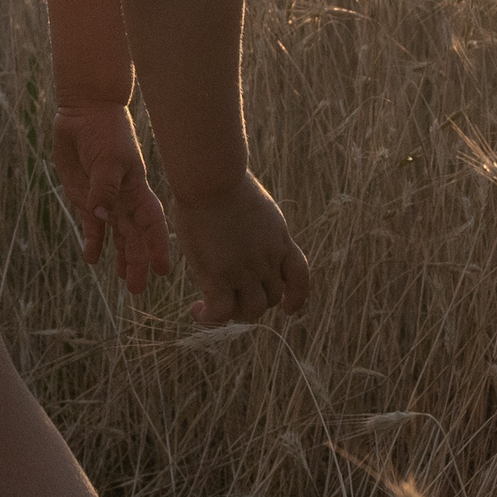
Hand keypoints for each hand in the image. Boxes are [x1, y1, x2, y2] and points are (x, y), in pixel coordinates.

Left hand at [53, 103, 173, 291]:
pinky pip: (92, 227)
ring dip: (121, 258)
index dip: (158, 246)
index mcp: (138, 190)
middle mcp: (125, 200)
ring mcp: (106, 200)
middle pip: (135, 237)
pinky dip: (93, 242)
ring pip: (118, 236)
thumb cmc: (105, 131)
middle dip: (138, 262)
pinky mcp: (86, 198)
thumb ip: (104, 189)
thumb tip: (100, 217)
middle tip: (138, 290)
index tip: (163, 270)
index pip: (152, 224)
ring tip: (124, 283)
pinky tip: (92, 259)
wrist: (86, 113)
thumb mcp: (108, 159)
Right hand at [176, 173, 309, 326]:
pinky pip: (220, 312)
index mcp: (279, 239)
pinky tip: (197, 310)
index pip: (299, 277)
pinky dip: (210, 317)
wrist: (213, 178)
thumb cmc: (224, 180)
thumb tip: (243, 223)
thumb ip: (256, 224)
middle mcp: (268, 258)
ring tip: (210, 307)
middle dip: (251, 302)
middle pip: (270, 298)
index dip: (296, 297)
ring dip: (232, 313)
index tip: (288, 308)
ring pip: (250, 310)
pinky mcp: (219, 275)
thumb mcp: (255, 204)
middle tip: (227, 296)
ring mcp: (245, 269)